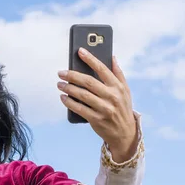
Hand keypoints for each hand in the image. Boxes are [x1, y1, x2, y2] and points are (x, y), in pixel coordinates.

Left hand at [57, 47, 137, 161]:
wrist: (125, 133)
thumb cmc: (122, 108)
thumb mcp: (125, 91)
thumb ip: (118, 73)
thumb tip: (112, 56)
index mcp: (118, 87)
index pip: (103, 69)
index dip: (90, 58)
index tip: (80, 51)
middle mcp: (112, 97)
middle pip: (88, 82)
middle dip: (72, 75)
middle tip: (61, 72)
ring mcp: (104, 109)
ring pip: (82, 95)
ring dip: (68, 88)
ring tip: (59, 84)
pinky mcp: (96, 119)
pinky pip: (79, 109)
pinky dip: (69, 102)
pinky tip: (63, 97)